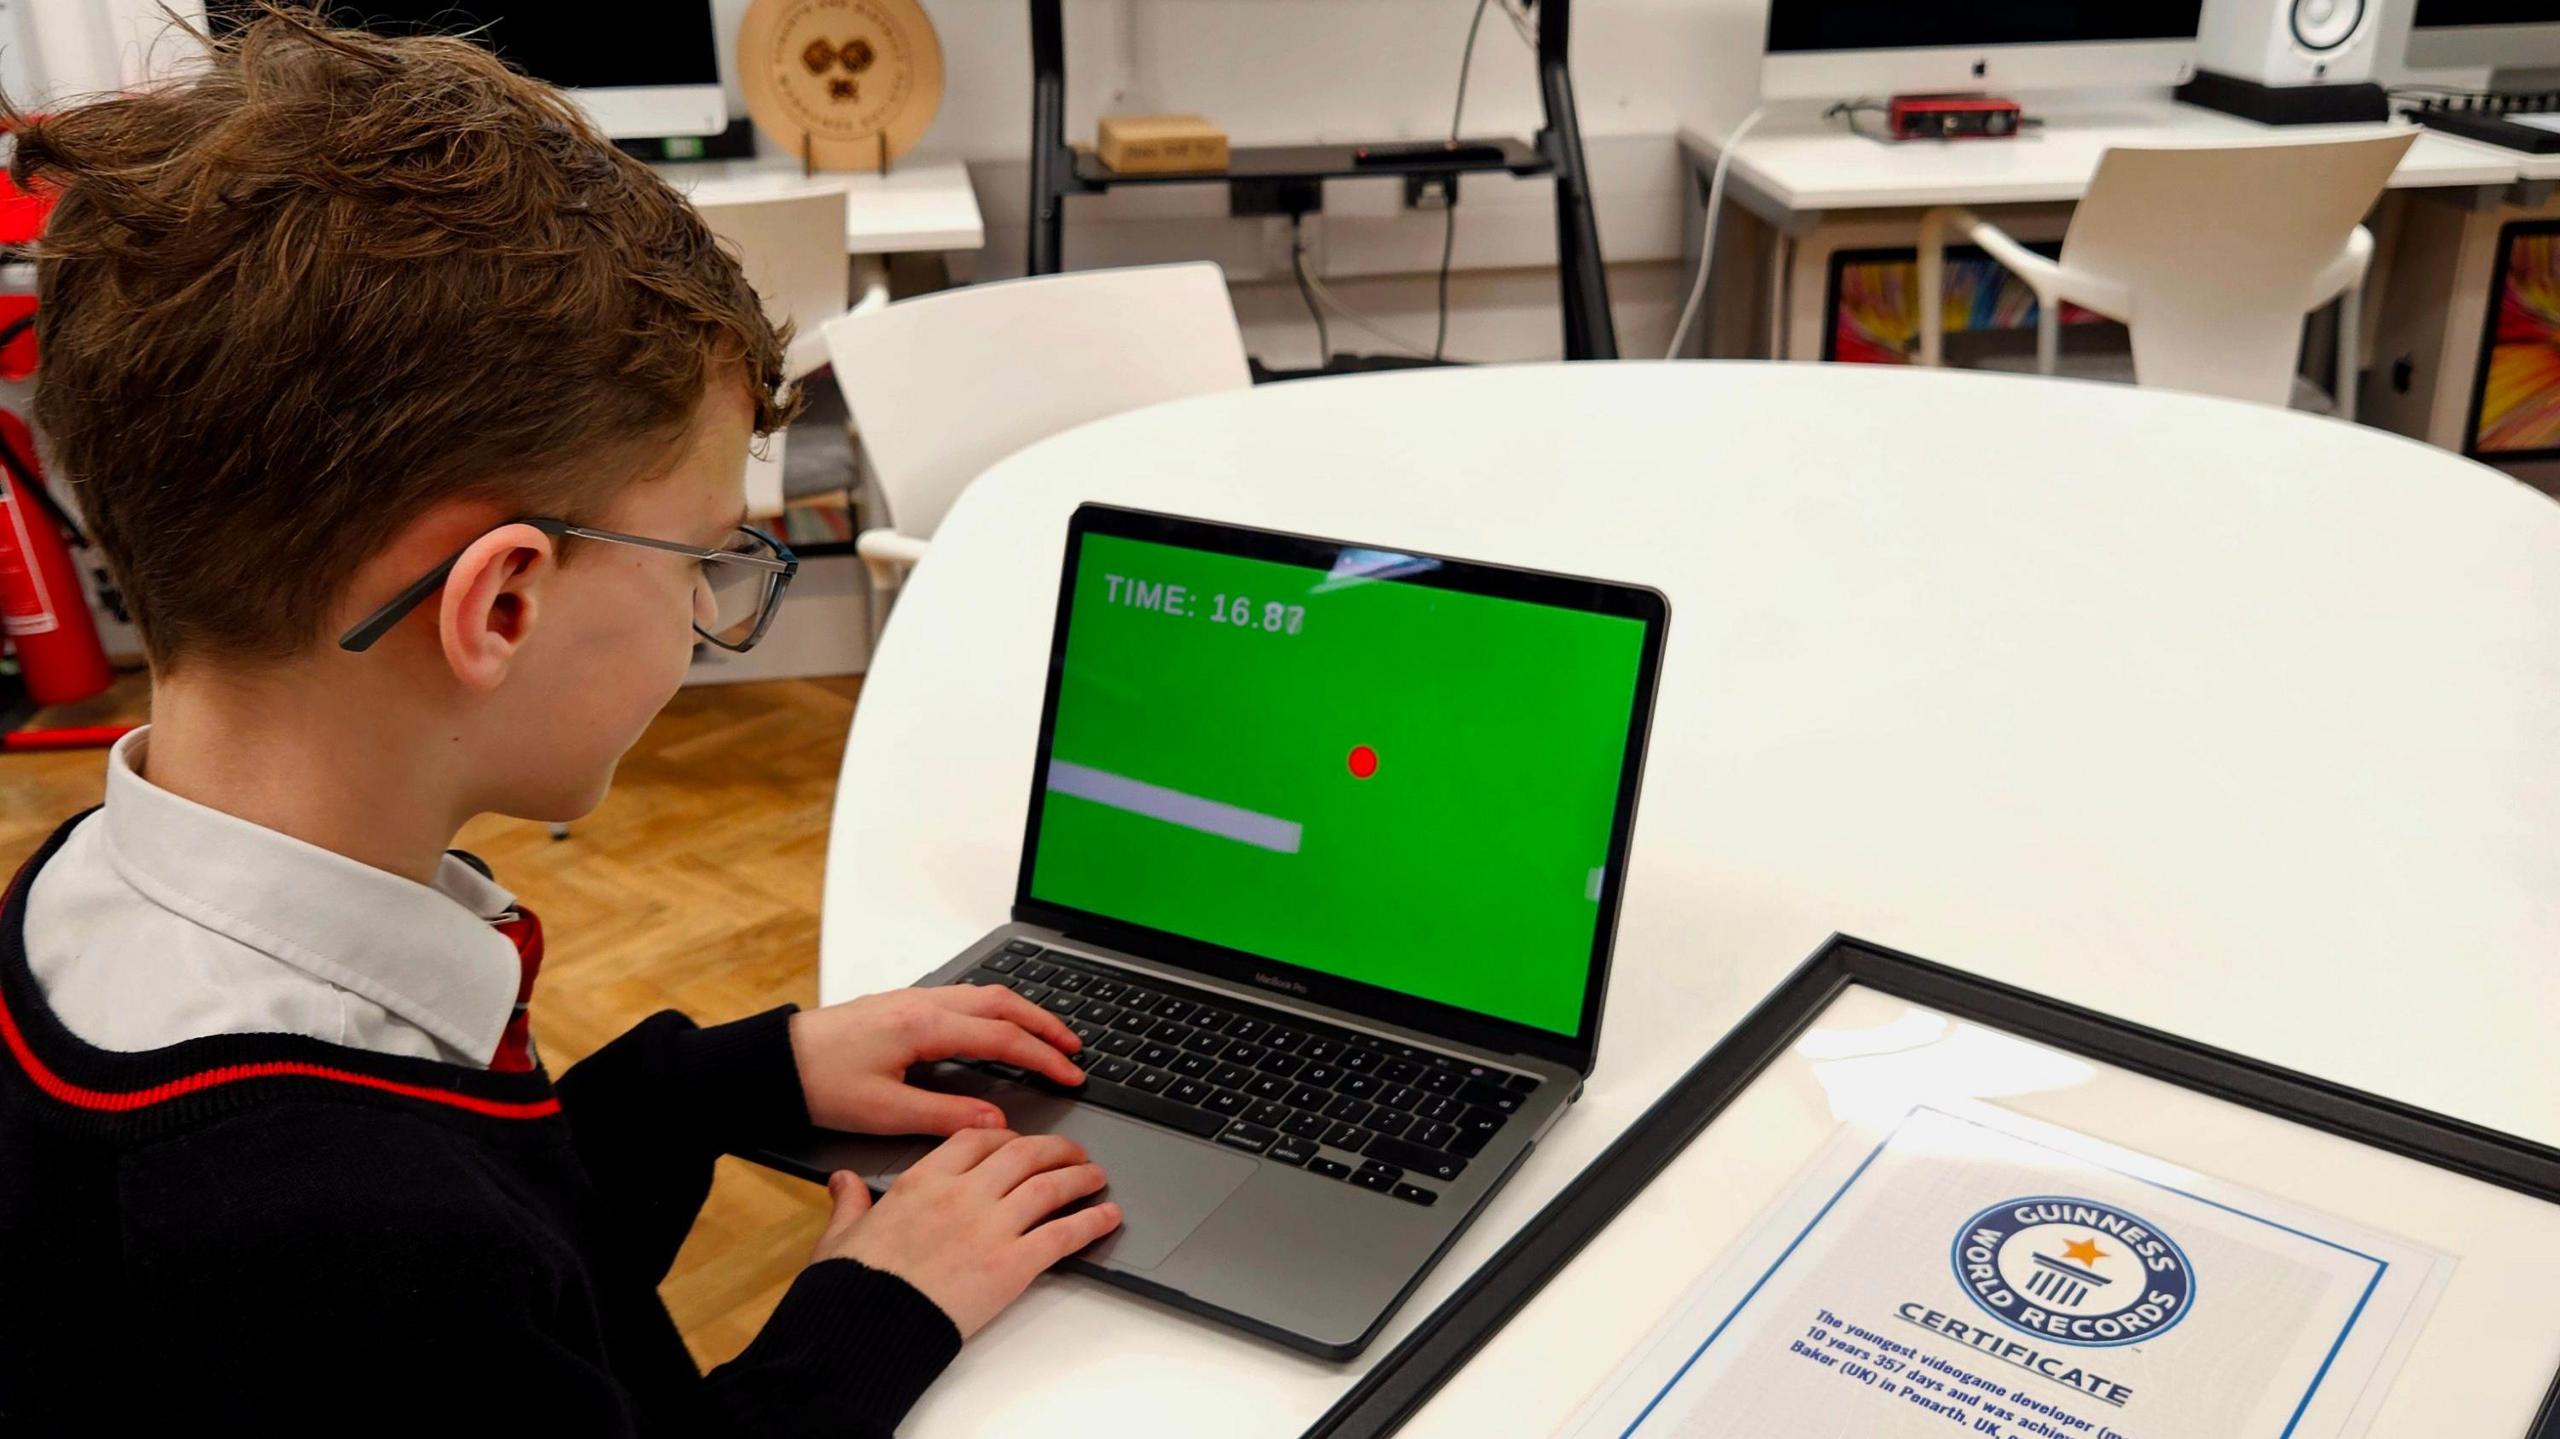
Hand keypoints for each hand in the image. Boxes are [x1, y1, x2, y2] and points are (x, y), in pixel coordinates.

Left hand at [787, 985, 1083, 1135]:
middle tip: (1076, 1048)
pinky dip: (996, 1010)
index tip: (1070, 1075)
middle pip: (1004, 1003)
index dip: (1043, 1058)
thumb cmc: (820, 1083)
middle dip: (1045, 1025)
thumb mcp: (885, 1111)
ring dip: (1022, 1013)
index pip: (1002, 1038)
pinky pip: (964, 997)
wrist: (774, 1062)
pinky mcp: (902, 1004)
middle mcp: (924, 1003)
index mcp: (924, 1026)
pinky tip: (998, 1027)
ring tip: (1048, 1035)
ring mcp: (913, 999)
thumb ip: (946, 1115)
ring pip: (985, 995)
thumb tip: (995, 1121)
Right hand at [812, 1131, 1122, 1338]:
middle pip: (1023, 1154)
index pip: (976, 1139)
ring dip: (1080, 1177)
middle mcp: (962, 1194)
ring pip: (1049, 1186)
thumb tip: (842, 1182)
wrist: (867, 1326)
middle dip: (1055, 1149)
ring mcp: (990, 1227)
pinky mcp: (1012, 1264)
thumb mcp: (841, 1235)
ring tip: (1096, 1176)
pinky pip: (1062, 1234)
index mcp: (923, 1181)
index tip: (1019, 1141)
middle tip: (1072, 1152)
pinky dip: (1090, 1222)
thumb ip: (850, 1202)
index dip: (1006, 1136)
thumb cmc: (853, 1285)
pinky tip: (1107, 1216)